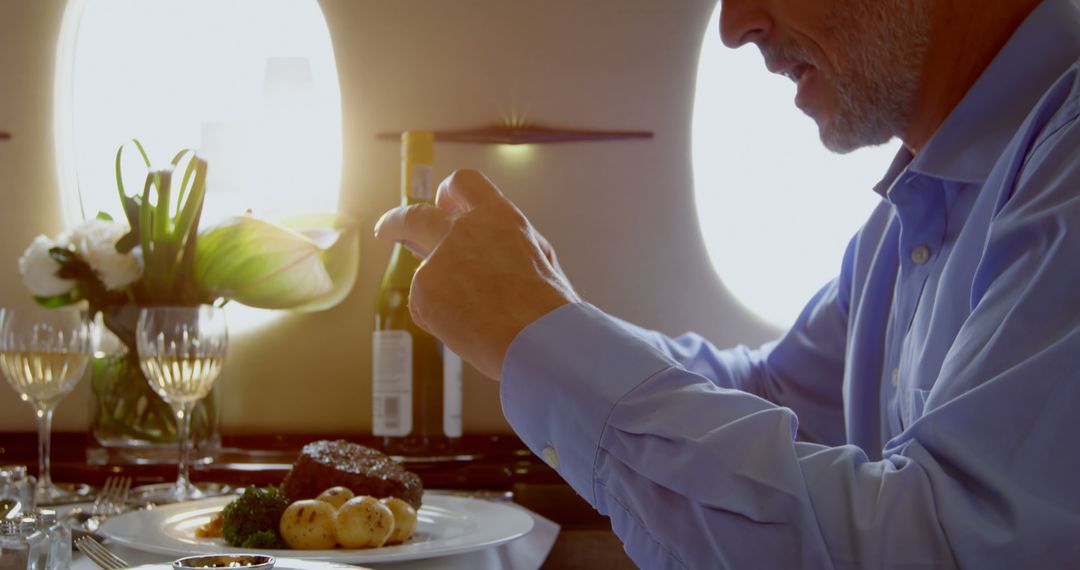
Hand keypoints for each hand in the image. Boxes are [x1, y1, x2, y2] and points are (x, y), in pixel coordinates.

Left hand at [374, 169, 578, 379]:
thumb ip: (508, 245)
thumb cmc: (549, 308)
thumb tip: (485, 254)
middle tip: (387, 231)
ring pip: (424, 270)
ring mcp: (438, 259)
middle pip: (414, 215)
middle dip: (395, 221)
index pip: (464, 183)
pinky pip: (425, 304)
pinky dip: (441, 318)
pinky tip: (467, 332)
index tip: (440, 204)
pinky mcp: (422, 291)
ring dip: (437, 290)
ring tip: (470, 319)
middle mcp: (462, 229)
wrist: (537, 340)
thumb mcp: (539, 259)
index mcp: (498, 217)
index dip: (449, 193)